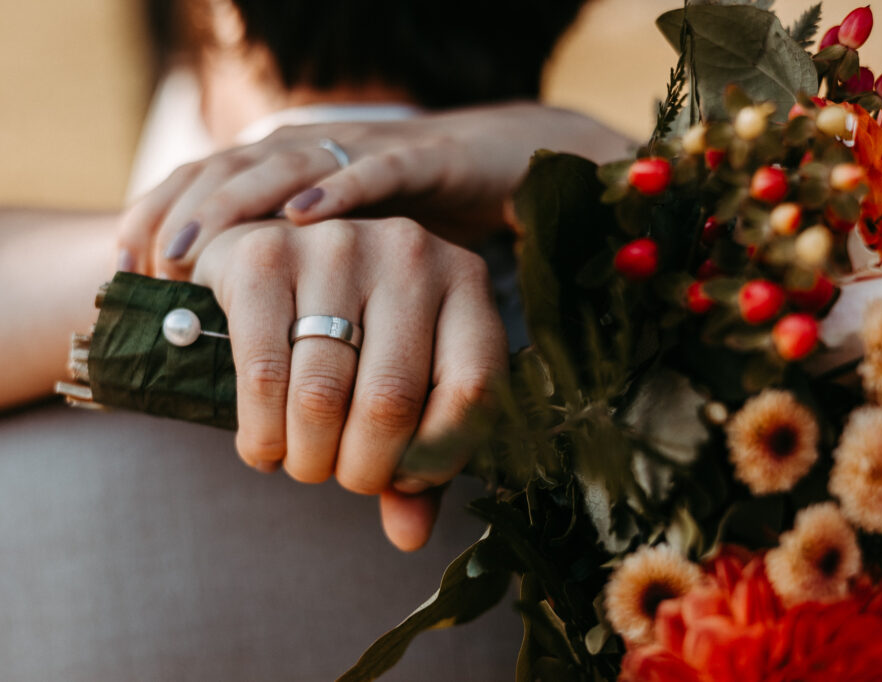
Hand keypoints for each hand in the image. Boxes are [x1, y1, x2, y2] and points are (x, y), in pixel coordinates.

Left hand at [117, 102, 633, 278]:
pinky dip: (337, 191)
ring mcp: (370, 153)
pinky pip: (375, 171)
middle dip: (185, 218)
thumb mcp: (354, 265)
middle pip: (232, 170)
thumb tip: (256, 361)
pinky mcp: (423, 161)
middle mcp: (323, 154)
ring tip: (193, 247)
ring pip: (287, 164)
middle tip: (147, 267)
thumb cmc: (418, 233)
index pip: (213, 182)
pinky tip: (301, 219)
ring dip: (235, 204)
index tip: (127, 268)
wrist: (497, 164)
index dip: (167, 217)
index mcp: (296, 173)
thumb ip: (312, 305)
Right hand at [192, 217, 507, 550]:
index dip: (437, 458)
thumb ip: (420, 454)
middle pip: (391, 402)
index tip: (404, 478)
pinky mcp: (264, 255)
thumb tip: (409, 535)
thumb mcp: (408, 379)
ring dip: (307, 458)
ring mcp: (338, 245)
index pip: (474, 393)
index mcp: (466, 282)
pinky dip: (262, 433)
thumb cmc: (358, 331)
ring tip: (303, 462)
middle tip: (341, 476)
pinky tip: (265, 446)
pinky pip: (263, 375)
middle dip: (360, 469)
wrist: (275, 252)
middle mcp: (411, 252)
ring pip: (321, 396)